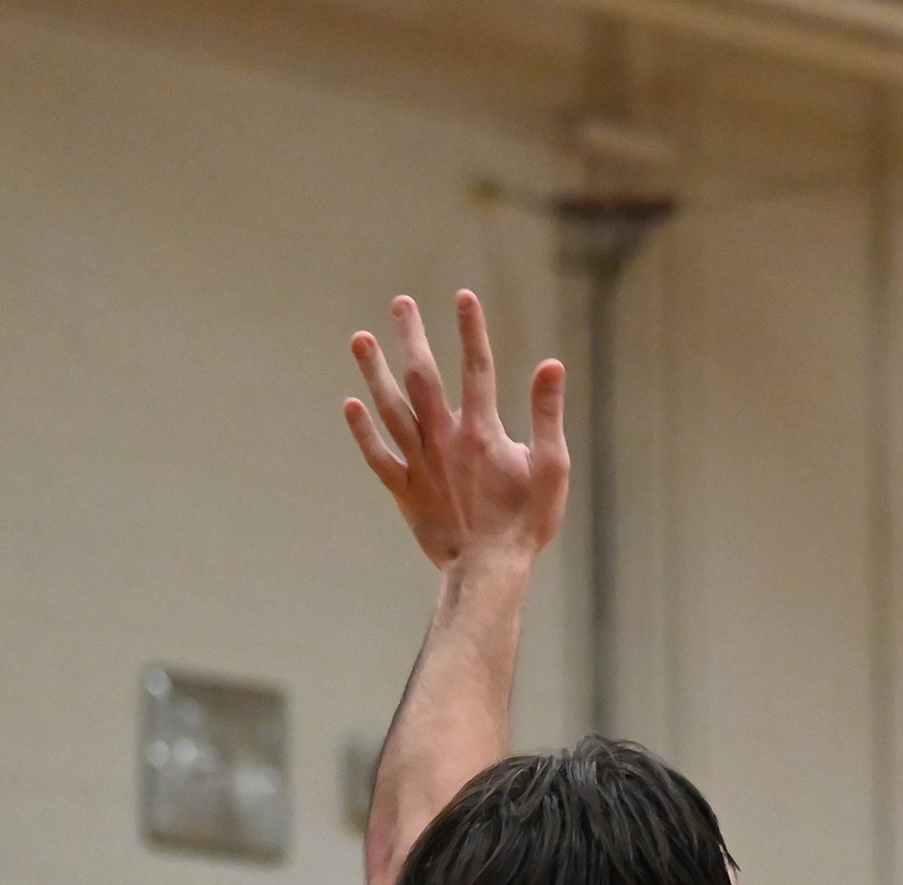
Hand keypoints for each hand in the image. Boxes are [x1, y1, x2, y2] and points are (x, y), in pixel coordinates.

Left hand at [343, 291, 569, 567]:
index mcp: (482, 432)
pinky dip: (362, 431)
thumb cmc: (526, 522)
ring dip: (374, 371)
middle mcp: (444, 439)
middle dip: (410, 335)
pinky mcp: (404, 490)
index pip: (477, 368)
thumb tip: (551, 366)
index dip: (471, 329)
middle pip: (423, 377)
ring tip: (360, 339)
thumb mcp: (551, 468)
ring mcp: (419, 463)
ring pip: (390, 408)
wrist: (488, 570)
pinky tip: (350, 405)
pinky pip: (377, 455)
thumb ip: (548, 415)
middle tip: (400, 302)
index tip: (463, 296)